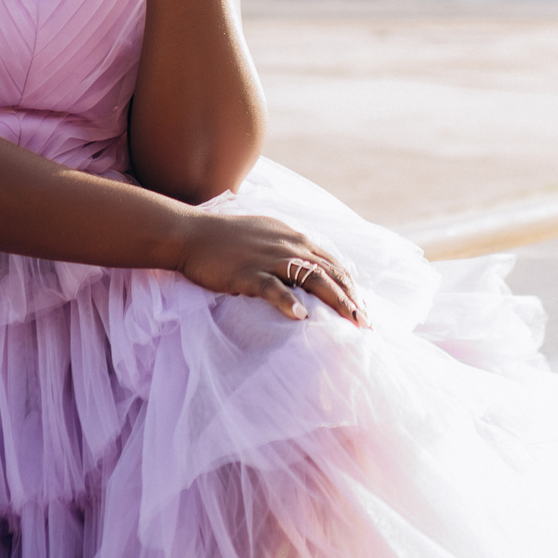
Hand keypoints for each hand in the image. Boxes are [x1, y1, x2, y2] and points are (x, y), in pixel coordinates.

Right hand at [174, 211, 365, 325]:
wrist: (191, 234)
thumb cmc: (227, 238)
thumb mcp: (267, 235)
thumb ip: (290, 249)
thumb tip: (310, 268)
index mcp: (295, 238)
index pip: (333, 263)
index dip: (351, 286)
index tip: (363, 308)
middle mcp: (288, 245)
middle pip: (329, 273)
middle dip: (351, 298)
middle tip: (366, 324)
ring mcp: (269, 258)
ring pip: (311, 279)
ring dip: (334, 300)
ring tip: (350, 322)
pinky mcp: (247, 273)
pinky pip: (272, 288)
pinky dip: (288, 301)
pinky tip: (301, 317)